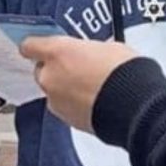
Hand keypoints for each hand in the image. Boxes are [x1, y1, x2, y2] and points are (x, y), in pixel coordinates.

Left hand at [20, 37, 138, 132]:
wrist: (136, 105)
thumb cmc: (125, 72)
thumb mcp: (106, 47)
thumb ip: (85, 50)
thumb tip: (85, 54)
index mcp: (57, 52)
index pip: (30, 45)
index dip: (37, 46)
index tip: (42, 46)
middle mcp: (50, 77)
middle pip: (42, 70)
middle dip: (56, 69)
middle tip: (79, 66)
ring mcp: (56, 101)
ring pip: (53, 90)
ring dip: (66, 88)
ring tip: (93, 86)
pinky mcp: (66, 119)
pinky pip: (65, 107)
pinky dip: (75, 104)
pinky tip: (95, 100)